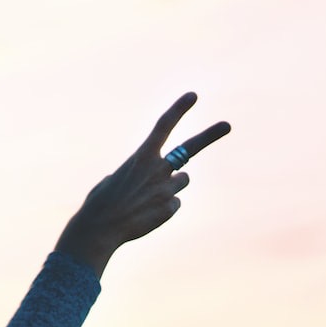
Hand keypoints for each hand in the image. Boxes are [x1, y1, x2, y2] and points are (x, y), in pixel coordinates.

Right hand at [54, 93, 230, 275]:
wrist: (99, 230)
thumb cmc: (99, 205)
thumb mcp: (112, 180)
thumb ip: (133, 174)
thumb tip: (144, 182)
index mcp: (140, 157)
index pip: (163, 127)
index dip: (178, 110)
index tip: (193, 96)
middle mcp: (158, 169)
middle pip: (189, 148)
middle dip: (209, 135)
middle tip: (227, 125)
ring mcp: (166, 188)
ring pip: (182, 181)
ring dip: (169, 187)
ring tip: (146, 200)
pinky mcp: (171, 207)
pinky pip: (174, 204)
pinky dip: (162, 209)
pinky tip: (145, 215)